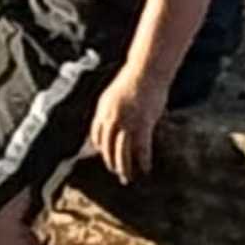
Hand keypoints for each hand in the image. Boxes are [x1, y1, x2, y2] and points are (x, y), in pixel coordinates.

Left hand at [91, 57, 178, 181]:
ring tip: (128, 176)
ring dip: (124, 167)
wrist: (147, 68)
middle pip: (107, 147)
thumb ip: (113, 108)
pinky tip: (146, 169)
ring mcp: (127, 121)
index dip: (100, 147)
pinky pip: (141, 149)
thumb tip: (114, 123)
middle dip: (111, 162)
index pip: (97, 134)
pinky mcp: (143, 124)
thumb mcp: (116, 94)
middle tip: (117, 172)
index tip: (105, 156)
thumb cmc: (136, 78)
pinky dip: (143, 161)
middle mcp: (112, 117)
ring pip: (122, 152)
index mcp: (103, 108)